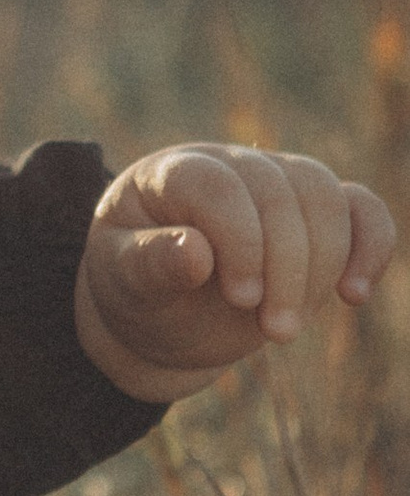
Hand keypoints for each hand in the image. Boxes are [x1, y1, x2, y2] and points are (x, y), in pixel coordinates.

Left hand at [75, 143, 394, 401]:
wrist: (160, 311)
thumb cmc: (135, 289)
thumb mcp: (123, 282)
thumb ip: (150, 264)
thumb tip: (195, 252)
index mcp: (170, 173)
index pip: (220, 186)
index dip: (241, 240)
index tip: (242, 299)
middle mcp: (227, 164)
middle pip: (280, 192)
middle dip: (287, 268)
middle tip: (274, 332)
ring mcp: (275, 182)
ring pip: (324, 195)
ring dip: (324, 265)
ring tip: (289, 327)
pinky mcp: (312, 214)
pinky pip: (360, 207)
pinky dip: (372, 244)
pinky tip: (354, 294)